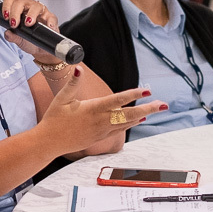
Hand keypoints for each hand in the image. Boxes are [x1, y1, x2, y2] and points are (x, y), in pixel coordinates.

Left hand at [0, 0, 57, 62]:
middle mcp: (29, 7)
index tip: (5, 16)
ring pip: (36, 6)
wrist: (40, 49)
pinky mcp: (51, 19)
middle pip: (21, 2)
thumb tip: (7, 33)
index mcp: (18, 9)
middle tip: (14, 24)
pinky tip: (48, 26)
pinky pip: (51, 17)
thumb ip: (12, 36)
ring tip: (28, 23)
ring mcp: (40, 12)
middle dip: (16, 12)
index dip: (6, 5)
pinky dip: (50, 21)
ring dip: (31, 14)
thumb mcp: (18, 39)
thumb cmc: (28, 40)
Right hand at [38, 68, 166, 155]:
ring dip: (142, 115)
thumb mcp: (62, 98)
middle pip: (129, 114)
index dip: (133, 94)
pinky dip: (131, 124)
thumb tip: (79, 68)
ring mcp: (101, 130)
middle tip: (163, 105)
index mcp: (92, 108)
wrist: (49, 142)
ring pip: (127, 123)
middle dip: (148, 108)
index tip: (146, 90)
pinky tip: (138, 120)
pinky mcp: (99, 137)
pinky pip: (119, 130)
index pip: (117, 100)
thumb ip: (73, 83)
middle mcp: (100, 120)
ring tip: (155, 109)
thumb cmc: (54, 119)